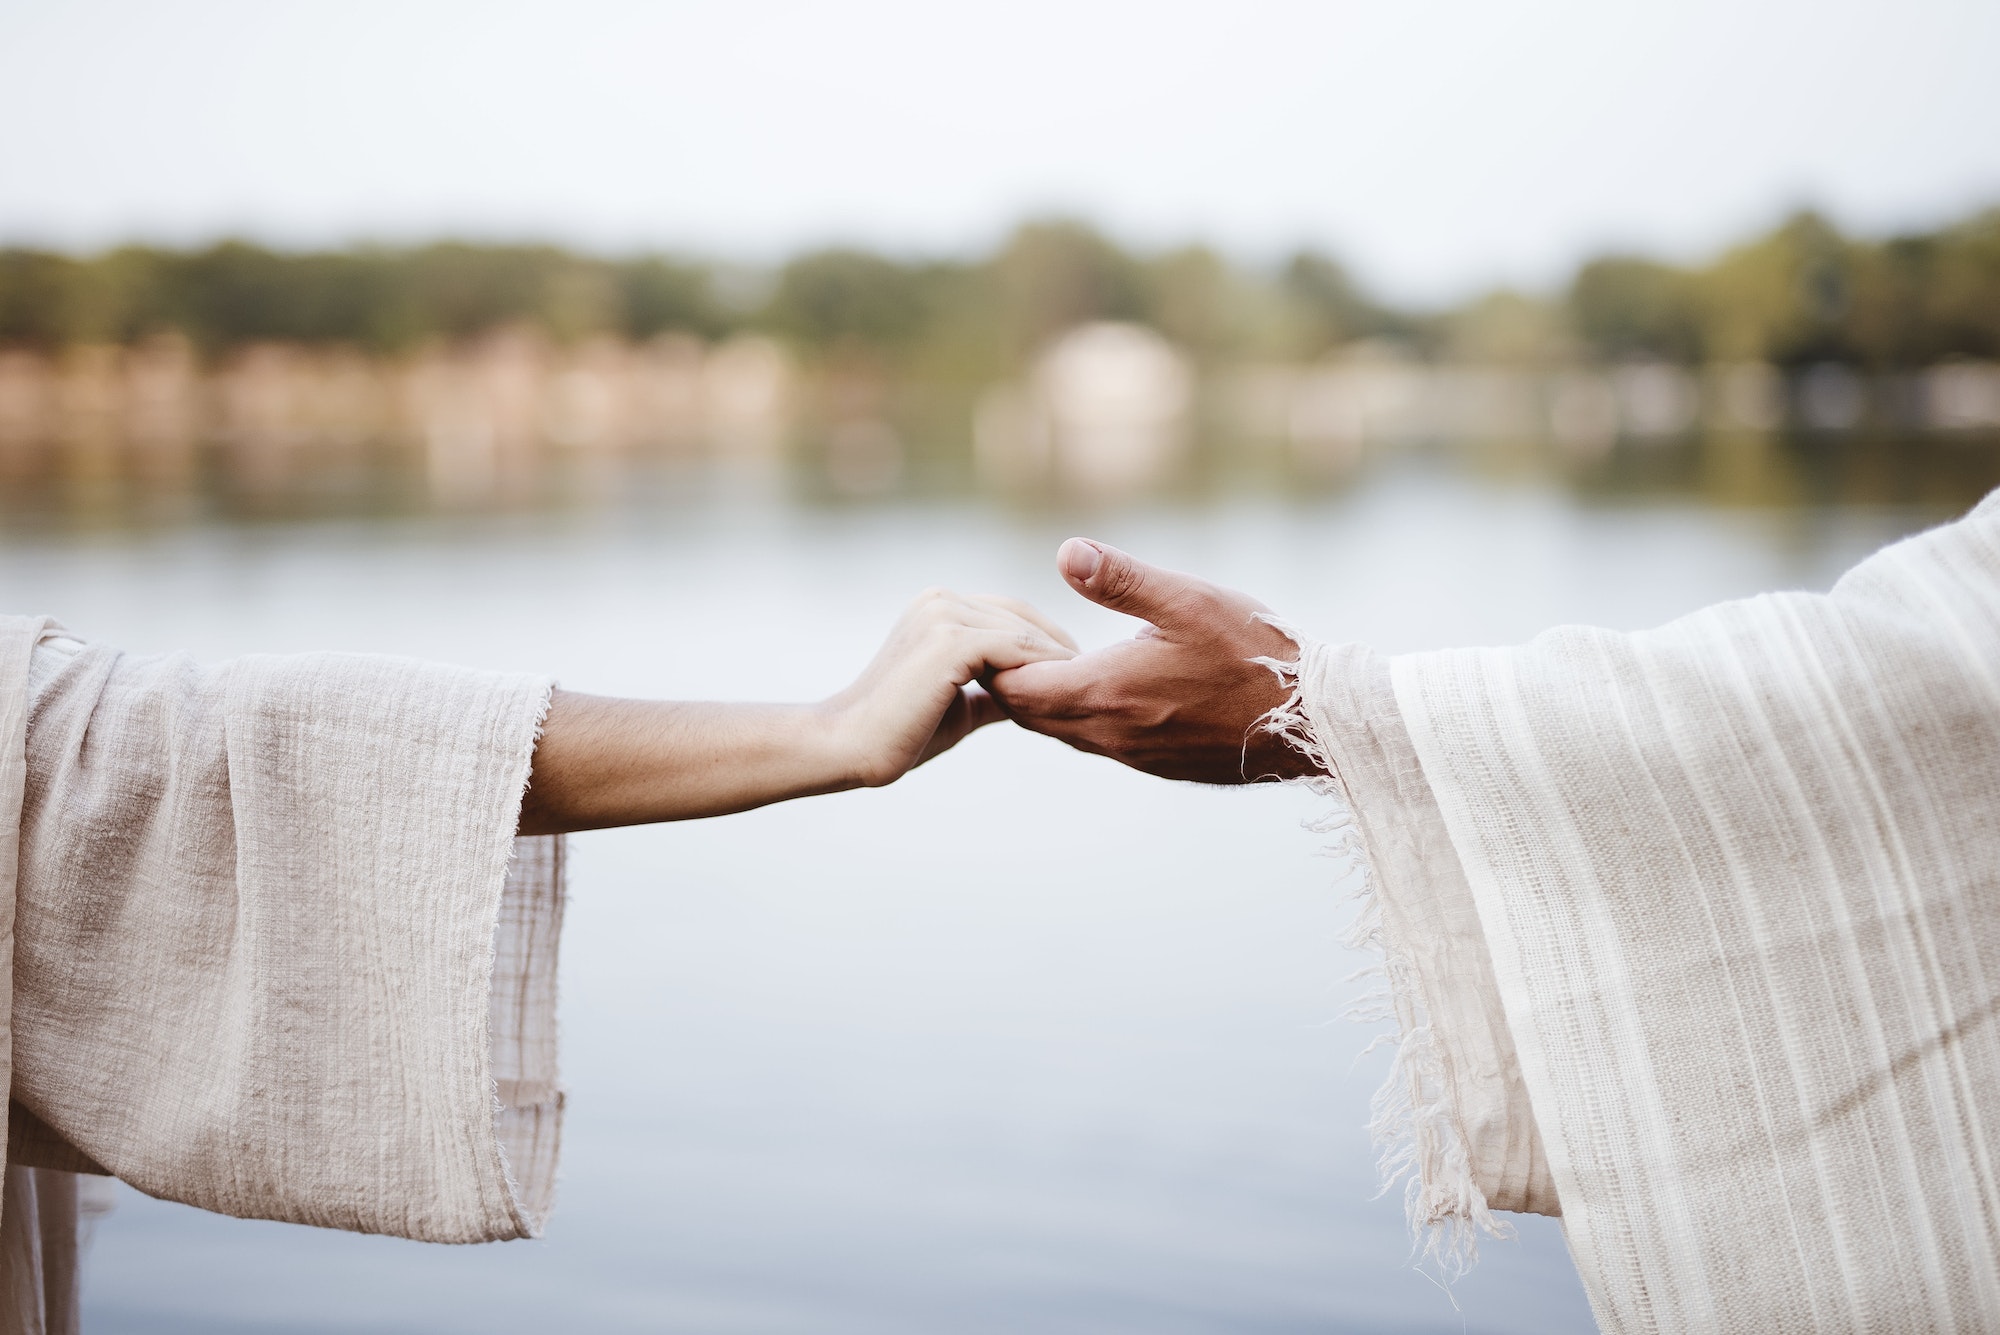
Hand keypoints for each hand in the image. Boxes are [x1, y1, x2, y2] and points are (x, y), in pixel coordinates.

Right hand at [519, 589, 1074, 833]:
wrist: (848, 747)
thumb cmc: (899, 731)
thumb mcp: (960, 705)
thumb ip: (993, 691)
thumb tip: (1034, 698)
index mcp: (938, 607)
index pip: (1011, 613)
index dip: (1048, 640)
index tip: (1080, 673)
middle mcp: (940, 600)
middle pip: (1023, 615)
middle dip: (1060, 646)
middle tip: (1098, 678)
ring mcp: (942, 615)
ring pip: (1023, 633)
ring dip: (1057, 662)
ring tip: (1087, 690)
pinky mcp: (948, 641)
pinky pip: (1014, 650)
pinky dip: (1040, 671)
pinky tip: (1061, 696)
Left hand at [987, 539, 1313, 783]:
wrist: (1312, 723)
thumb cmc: (1255, 655)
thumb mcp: (1188, 600)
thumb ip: (1121, 579)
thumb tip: (1065, 552)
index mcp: (1106, 692)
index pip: (1016, 690)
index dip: (996, 662)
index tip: (997, 629)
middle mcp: (1110, 735)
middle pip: (1030, 716)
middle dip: (1012, 681)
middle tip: (1012, 640)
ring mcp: (1134, 756)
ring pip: (1063, 732)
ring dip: (1048, 700)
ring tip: (1053, 658)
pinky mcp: (1157, 766)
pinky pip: (1098, 743)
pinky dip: (1081, 715)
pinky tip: (1103, 685)